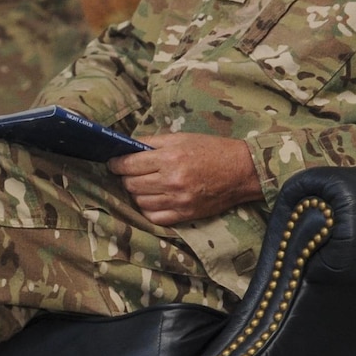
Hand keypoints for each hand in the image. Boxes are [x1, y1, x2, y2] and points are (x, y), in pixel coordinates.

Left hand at [107, 132, 261, 226]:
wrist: (242, 171)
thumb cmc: (212, 150)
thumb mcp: (182, 138)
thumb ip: (153, 142)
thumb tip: (127, 147)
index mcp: (170, 158)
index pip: (129, 164)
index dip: (116, 164)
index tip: (113, 163)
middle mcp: (172, 180)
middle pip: (131, 184)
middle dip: (125, 178)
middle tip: (129, 173)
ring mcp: (178, 200)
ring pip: (140, 202)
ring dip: (136, 194)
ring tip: (142, 186)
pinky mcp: (185, 214)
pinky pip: (154, 217)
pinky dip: (148, 209)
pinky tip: (151, 200)